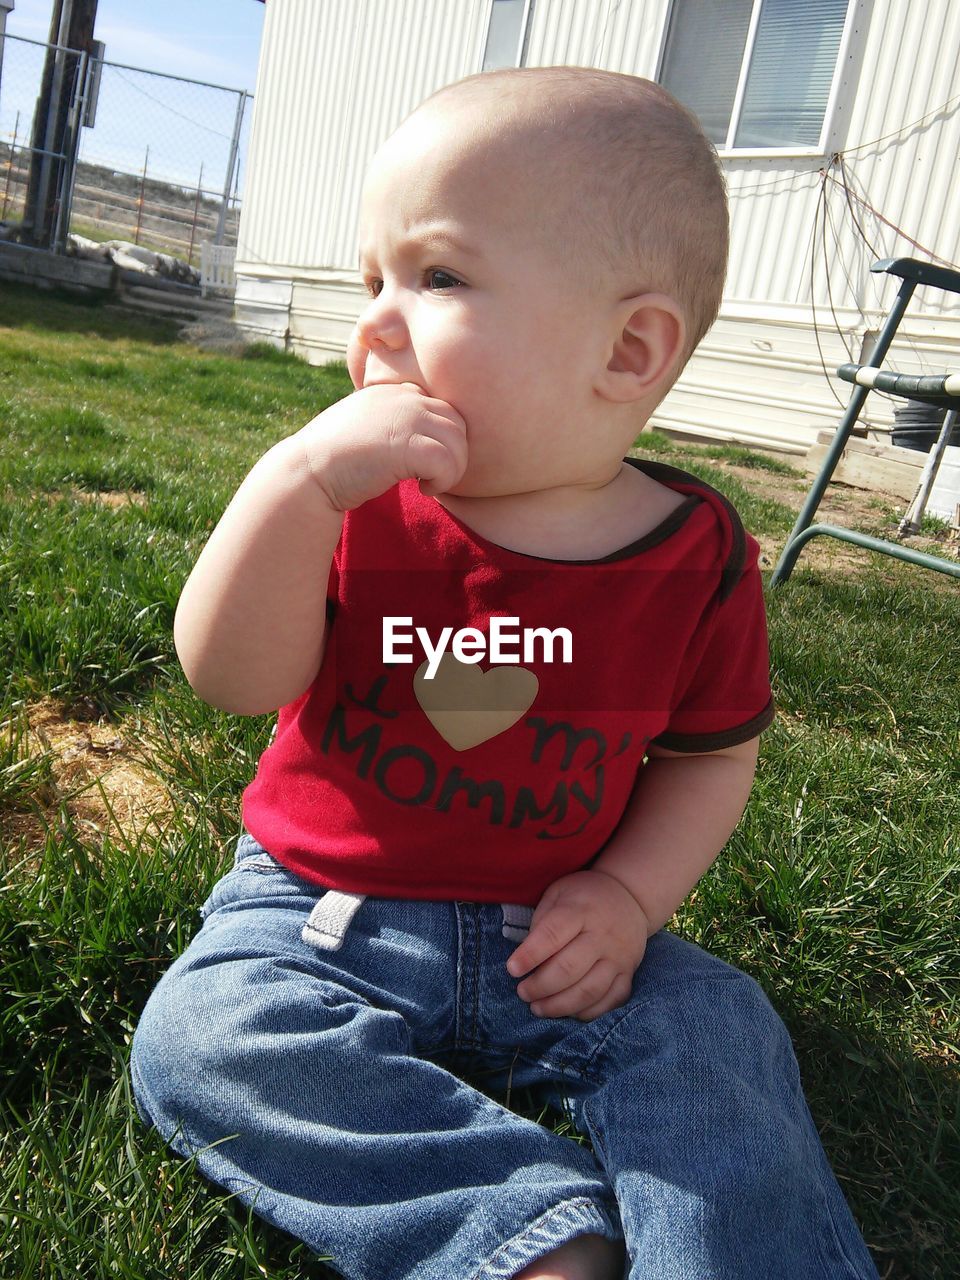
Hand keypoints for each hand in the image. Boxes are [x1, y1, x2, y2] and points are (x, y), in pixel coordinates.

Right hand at [294, 383, 467, 511]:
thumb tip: (419, 440)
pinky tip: (422, 489)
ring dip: (451, 470)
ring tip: (428, 483)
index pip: (442, 408)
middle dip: (453, 454)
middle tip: (432, 476)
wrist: (308, 471)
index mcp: (394, 390)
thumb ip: (392, 422)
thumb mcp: (365, 426)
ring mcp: (407, 417)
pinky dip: (443, 481)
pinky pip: (449, 462)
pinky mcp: (408, 444)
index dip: (441, 438)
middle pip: (457, 423)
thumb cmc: (333, 458)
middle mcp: (404, 397)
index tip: (423, 461)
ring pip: (459, 443)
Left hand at [506, 870, 650, 1020]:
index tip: (512, 970)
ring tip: (538, 1008)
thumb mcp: (559, 893)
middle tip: (523, 992)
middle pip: (569, 969)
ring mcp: (619, 957)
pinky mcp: (629, 973)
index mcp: (581, 910)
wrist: (631, 897)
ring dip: (560, 1005)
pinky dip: (587, 1012)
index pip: (552, 934)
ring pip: (589, 991)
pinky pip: (611, 1001)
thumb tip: (527, 957)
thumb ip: (542, 921)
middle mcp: (603, 935)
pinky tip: (567, 1011)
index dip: (530, 955)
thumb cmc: (584, 896)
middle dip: (540, 986)